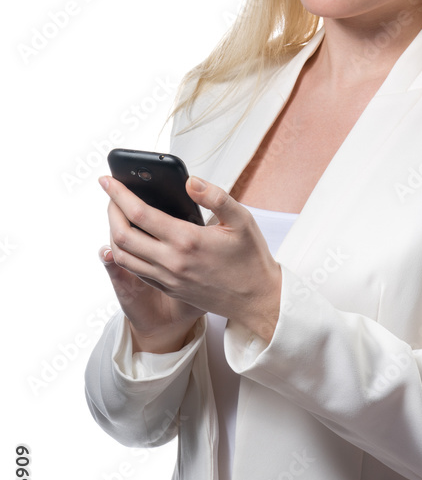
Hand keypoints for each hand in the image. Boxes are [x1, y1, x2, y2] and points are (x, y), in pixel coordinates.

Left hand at [98, 174, 282, 343]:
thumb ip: (216, 197)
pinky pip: (135, 270)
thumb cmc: (251, 258)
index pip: (140, 213)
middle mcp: (171, 262)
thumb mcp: (242, 220)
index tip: (107, 180)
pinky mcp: (168, 288)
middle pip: (122, 235)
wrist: (256, 300)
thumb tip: (190, 181)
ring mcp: (167, 278)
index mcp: (187, 240)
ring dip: (113, 232)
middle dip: (110, 210)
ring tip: (118, 214)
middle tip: (111, 194)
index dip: (118, 194)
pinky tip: (131, 238)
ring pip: (123, 256)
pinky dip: (125, 252)